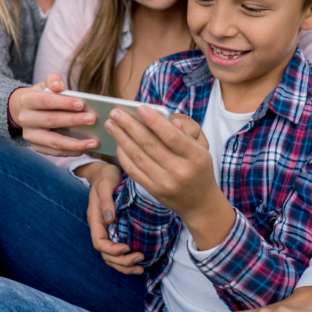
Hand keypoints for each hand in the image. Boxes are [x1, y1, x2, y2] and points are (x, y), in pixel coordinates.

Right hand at [9, 73, 98, 156]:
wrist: (26, 111)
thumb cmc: (42, 96)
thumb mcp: (45, 84)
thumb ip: (53, 80)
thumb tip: (59, 86)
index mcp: (27, 100)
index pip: (45, 101)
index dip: (64, 103)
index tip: (82, 104)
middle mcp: (25, 119)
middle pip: (51, 121)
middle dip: (73, 121)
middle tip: (93, 119)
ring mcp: (29, 135)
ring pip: (53, 141)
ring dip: (75, 143)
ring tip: (94, 142)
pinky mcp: (36, 147)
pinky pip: (55, 152)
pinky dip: (71, 151)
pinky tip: (85, 148)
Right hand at [78, 162, 144, 274]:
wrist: (107, 173)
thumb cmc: (105, 177)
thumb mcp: (105, 185)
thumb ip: (106, 201)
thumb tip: (110, 219)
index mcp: (95, 220)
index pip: (99, 242)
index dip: (112, 250)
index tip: (126, 248)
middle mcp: (101, 228)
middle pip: (106, 254)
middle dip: (122, 261)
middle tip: (140, 258)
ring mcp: (108, 231)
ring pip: (112, 257)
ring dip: (125, 266)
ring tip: (141, 267)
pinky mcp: (117, 230)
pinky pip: (119, 251)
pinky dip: (127, 260)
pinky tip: (140, 263)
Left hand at [104, 105, 233, 249]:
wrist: (200, 203)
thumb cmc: (198, 168)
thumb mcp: (201, 149)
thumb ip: (184, 134)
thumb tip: (168, 119)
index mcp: (195, 156)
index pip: (171, 136)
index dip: (154, 121)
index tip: (140, 107)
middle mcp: (179, 171)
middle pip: (150, 144)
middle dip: (129, 126)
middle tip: (115, 112)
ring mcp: (165, 183)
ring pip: (138, 156)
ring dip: (121, 138)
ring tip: (111, 124)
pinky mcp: (154, 190)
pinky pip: (133, 171)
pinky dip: (123, 155)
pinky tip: (117, 143)